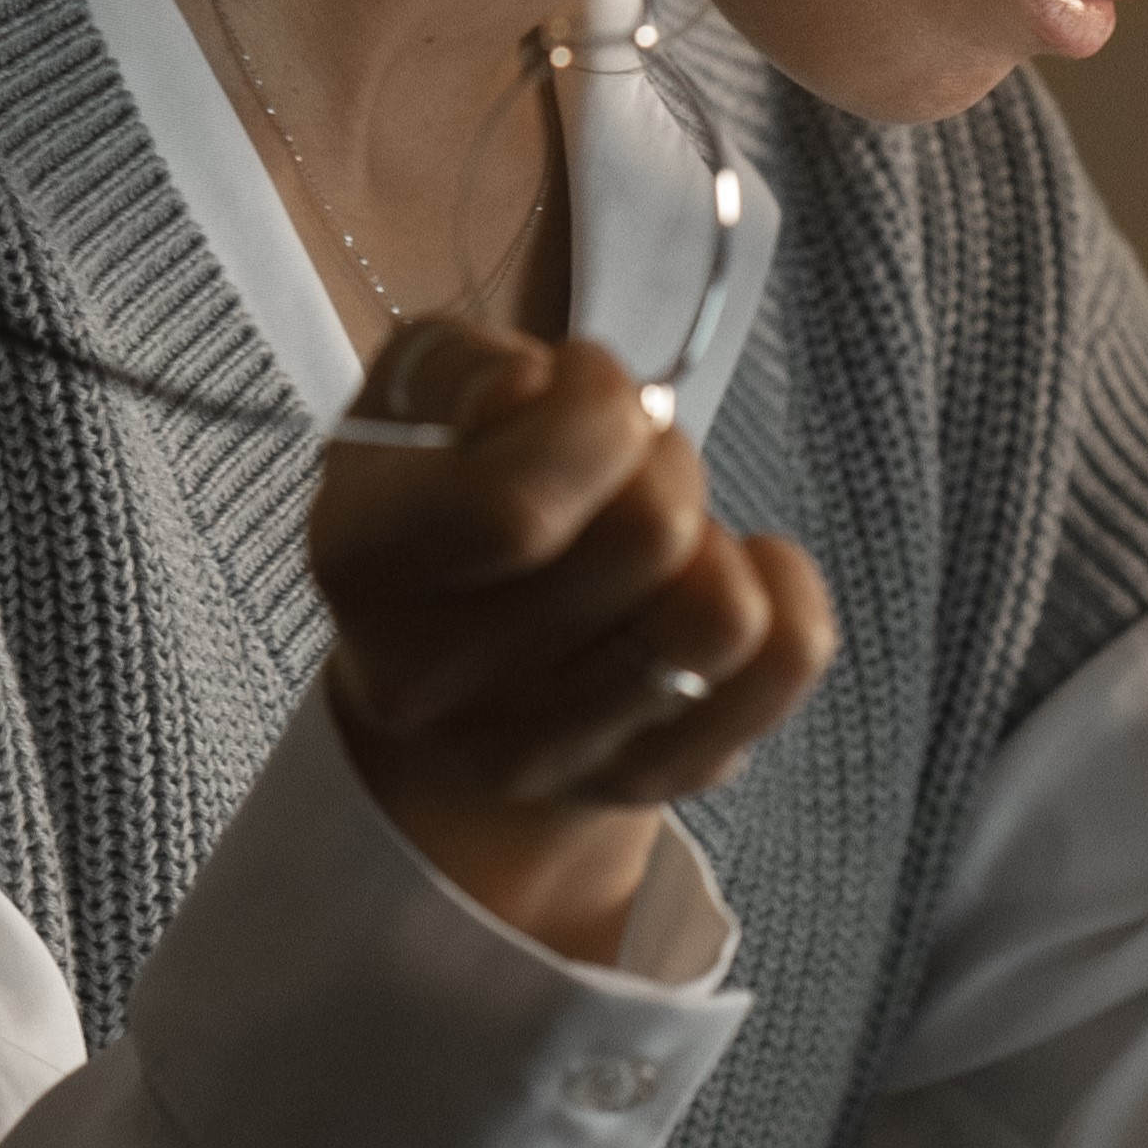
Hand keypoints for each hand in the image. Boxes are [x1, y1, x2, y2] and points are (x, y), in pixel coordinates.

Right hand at [309, 321, 833, 963]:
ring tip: (666, 534)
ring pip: (722, 617)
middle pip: (649, 538)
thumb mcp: (420, 397)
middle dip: (664, 460)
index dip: (596, 410)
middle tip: (629, 463)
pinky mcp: (645, 779)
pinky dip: (785, 589)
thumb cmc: (449, 490)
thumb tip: (526, 395)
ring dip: (716, 541)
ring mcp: (539, 755)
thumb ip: (464, 369)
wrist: (454, 659)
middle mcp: (432, 683)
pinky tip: (729, 571)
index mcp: (361, 562)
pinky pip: (785, 662)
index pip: (516, 506)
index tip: (589, 382)